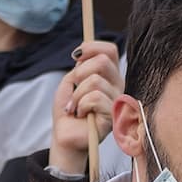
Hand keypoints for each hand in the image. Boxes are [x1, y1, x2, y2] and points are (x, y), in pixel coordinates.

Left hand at [48, 40, 122, 176]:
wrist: (65, 134)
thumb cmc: (69, 108)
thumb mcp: (70, 81)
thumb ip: (79, 66)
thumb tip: (82, 53)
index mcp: (109, 74)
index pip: (110, 50)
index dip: (92, 47)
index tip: (75, 57)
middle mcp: (117, 85)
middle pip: (103, 61)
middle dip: (80, 72)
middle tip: (74, 87)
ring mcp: (117, 100)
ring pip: (96, 81)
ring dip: (77, 94)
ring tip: (75, 106)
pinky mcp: (113, 115)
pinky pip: (95, 98)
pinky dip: (80, 105)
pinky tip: (80, 114)